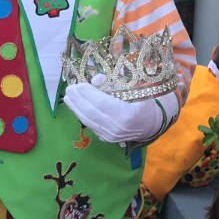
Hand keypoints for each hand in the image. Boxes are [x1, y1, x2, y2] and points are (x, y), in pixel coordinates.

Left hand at [62, 78, 178, 143]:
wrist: (150, 124)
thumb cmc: (143, 103)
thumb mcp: (133, 89)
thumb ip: (114, 84)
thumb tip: (96, 80)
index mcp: (128, 114)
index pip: (102, 103)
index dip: (88, 94)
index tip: (79, 84)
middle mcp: (118, 128)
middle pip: (92, 113)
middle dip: (78, 100)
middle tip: (69, 89)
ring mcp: (111, 136)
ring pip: (89, 121)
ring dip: (76, 108)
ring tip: (69, 97)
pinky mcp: (107, 139)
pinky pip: (91, 125)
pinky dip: (82, 115)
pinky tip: (76, 106)